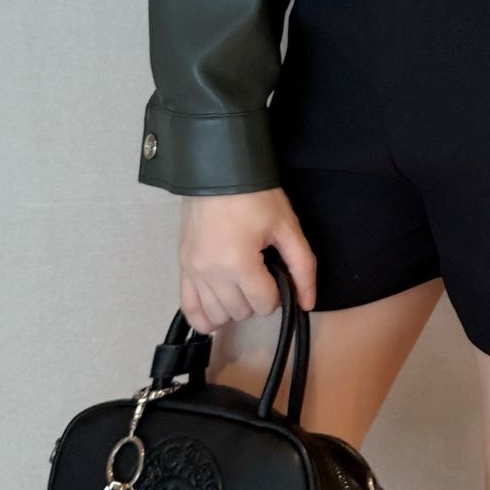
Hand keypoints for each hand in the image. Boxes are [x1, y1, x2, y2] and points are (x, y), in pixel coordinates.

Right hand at [177, 187, 317, 332]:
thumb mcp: (287, 227)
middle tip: (261, 276)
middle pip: (241, 312)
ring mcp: (193, 271)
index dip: (278, 293)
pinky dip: (203, 318)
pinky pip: (189, 308)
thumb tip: (307, 303)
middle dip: (257, 300)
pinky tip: (216, 313)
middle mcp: (212, 273)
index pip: (264, 304)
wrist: (218, 172)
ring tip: (242, 287)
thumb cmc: (255, 196)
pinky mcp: (182, 267)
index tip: (277, 274)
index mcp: (239, 263)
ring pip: (216, 315)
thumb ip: (303, 267)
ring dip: (234, 308)